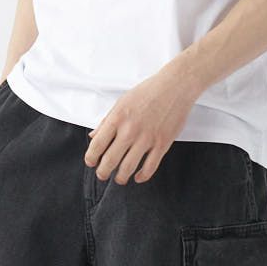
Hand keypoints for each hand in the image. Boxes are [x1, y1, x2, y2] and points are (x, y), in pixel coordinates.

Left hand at [84, 65, 197, 185]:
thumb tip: (94, 136)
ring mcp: (147, 138)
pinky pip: (150, 167)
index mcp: (118, 118)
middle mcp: (130, 130)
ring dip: (121, 178)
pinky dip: (142, 176)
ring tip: (119, 179)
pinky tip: (138, 176)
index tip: (91, 162)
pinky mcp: (162, 143)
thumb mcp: (122, 101)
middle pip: (110, 160)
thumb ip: (107, 120)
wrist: (175, 86)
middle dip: (103, 172)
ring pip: (128, 167)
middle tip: (102, 174)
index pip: (97, 145)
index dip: (91, 158)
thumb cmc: (149, 91)